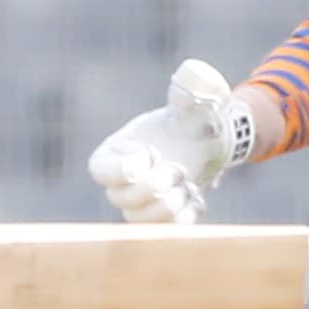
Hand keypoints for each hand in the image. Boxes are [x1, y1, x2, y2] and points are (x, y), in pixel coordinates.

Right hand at [87, 59, 253, 224]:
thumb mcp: (194, 103)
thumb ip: (190, 91)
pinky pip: (160, 233)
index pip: (99, 169)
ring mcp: (140, 203)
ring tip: (188, 188)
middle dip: (151, 188)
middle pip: (120, 199)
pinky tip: (196, 201)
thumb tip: (194, 75)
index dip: (122, 169)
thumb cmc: (194, 121)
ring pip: (137, 220)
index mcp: (118, 150)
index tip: (151, 154)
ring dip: (165, 208)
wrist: (209, 145)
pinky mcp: (159, 220)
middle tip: (180, 170)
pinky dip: (180, 221)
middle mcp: (122, 181)